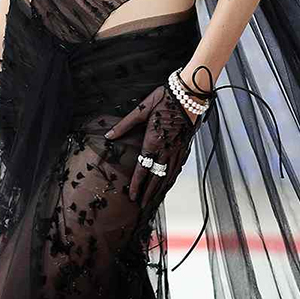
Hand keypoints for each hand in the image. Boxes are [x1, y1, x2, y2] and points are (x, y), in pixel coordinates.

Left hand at [104, 84, 199, 207]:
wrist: (190, 93)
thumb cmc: (165, 98)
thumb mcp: (141, 109)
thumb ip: (125, 124)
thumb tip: (109, 134)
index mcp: (153, 142)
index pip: (143, 170)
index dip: (137, 185)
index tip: (132, 196)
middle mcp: (166, 149)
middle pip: (156, 178)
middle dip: (148, 193)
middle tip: (142, 205)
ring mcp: (177, 149)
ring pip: (168, 175)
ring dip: (160, 189)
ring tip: (153, 199)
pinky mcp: (185, 145)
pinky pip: (177, 167)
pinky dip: (171, 177)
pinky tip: (168, 181)